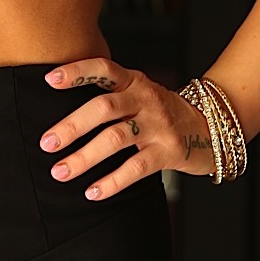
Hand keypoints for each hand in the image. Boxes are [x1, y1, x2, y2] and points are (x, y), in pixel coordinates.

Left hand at [40, 57, 214, 196]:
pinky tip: (93, 192)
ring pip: (116, 139)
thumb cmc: (161, 112)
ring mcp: (158, 125)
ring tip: (60, 172)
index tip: (49, 80)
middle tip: (46, 143)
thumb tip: (58, 113)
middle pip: (104, 108)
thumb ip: (109, 96)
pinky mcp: (169, 152)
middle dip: (72, 126)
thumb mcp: (139, 93)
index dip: (77, 72)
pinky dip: (112, 182)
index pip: (103, 68)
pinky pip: (136, 168)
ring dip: (84, 157)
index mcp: (133, 81)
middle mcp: (145, 99)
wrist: (213, 127)